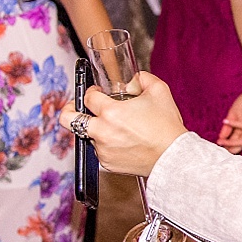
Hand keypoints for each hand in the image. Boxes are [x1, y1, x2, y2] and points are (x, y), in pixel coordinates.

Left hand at [57, 71, 188, 177]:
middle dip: (68, 109)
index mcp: (111, 112)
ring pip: (87, 134)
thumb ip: (142, 78)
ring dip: (96, 128)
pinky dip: (106, 144)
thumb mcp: (159, 91)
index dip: (91, 92)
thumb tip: (132, 79)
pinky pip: (99, 150)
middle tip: (75, 107)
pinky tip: (122, 141)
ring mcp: (102, 149)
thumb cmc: (166, 127)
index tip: (97, 93)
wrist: (173, 157)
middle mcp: (102, 131)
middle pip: (68, 118)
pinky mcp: (107, 163)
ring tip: (114, 127)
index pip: (87, 97)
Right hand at [217, 84, 241, 152]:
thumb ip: (228, 127)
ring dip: (232, 142)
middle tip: (219, 148)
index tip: (217, 146)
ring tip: (220, 141)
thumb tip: (220, 137)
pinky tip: (225, 121)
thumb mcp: (233, 115)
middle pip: (240, 144)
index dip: (228, 146)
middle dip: (229, 147)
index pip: (237, 142)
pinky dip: (235, 124)